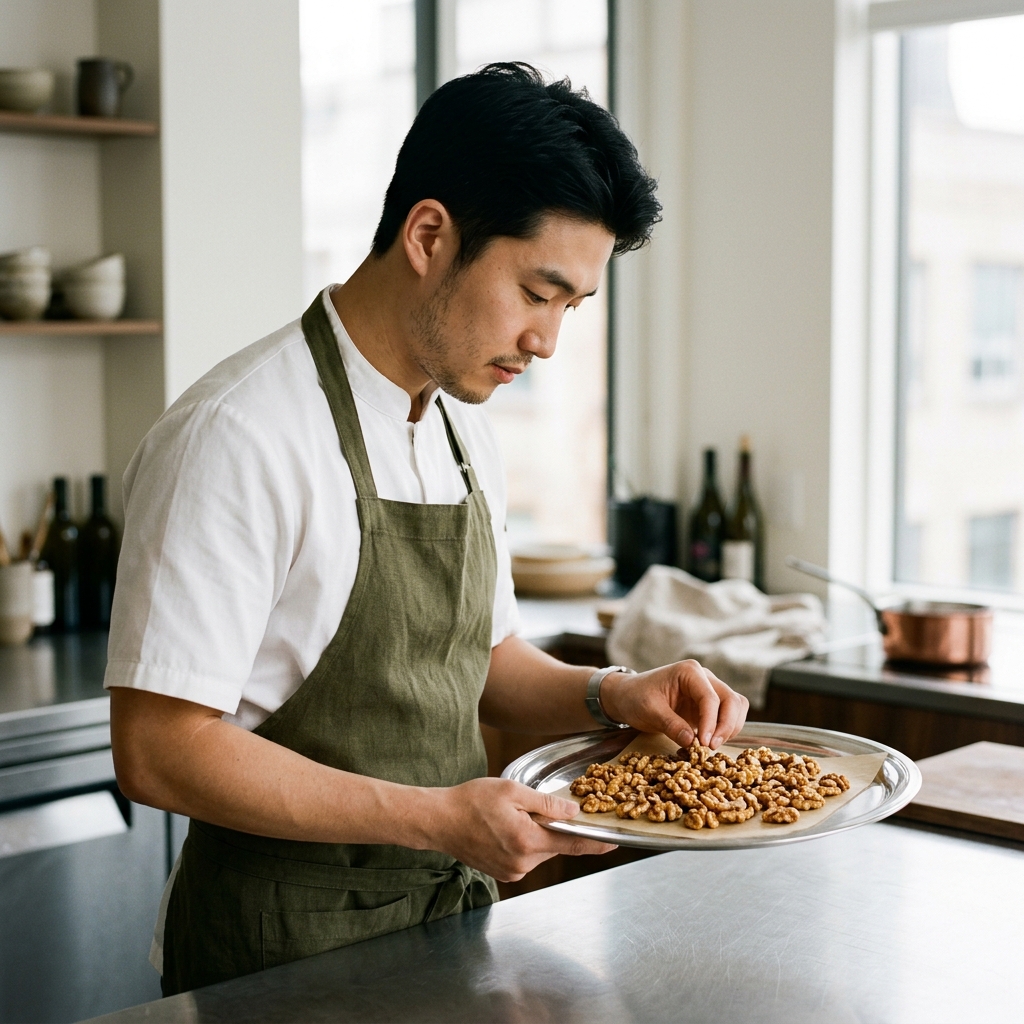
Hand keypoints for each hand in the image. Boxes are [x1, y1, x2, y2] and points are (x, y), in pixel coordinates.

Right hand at [428, 777, 615, 881]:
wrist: (439, 820)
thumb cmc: (472, 800)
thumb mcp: (512, 791)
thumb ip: (546, 803)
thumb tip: (574, 811)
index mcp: (527, 840)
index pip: (572, 843)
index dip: (596, 842)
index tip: (615, 842)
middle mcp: (523, 862)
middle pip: (555, 844)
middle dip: (555, 827)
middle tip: (534, 807)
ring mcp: (513, 871)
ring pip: (541, 850)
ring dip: (537, 834)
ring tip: (511, 815)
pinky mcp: (504, 873)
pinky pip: (526, 856)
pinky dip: (524, 841)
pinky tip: (505, 827)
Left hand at [600, 660, 748, 749]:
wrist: (628, 696)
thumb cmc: (636, 698)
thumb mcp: (649, 711)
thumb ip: (671, 725)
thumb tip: (693, 743)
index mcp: (689, 672)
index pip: (710, 697)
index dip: (711, 722)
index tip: (704, 744)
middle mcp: (704, 678)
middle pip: (731, 700)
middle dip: (726, 725)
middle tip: (711, 747)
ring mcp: (709, 690)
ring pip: (736, 706)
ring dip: (730, 727)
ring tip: (710, 746)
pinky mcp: (709, 705)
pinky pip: (729, 715)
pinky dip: (726, 729)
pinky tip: (710, 742)